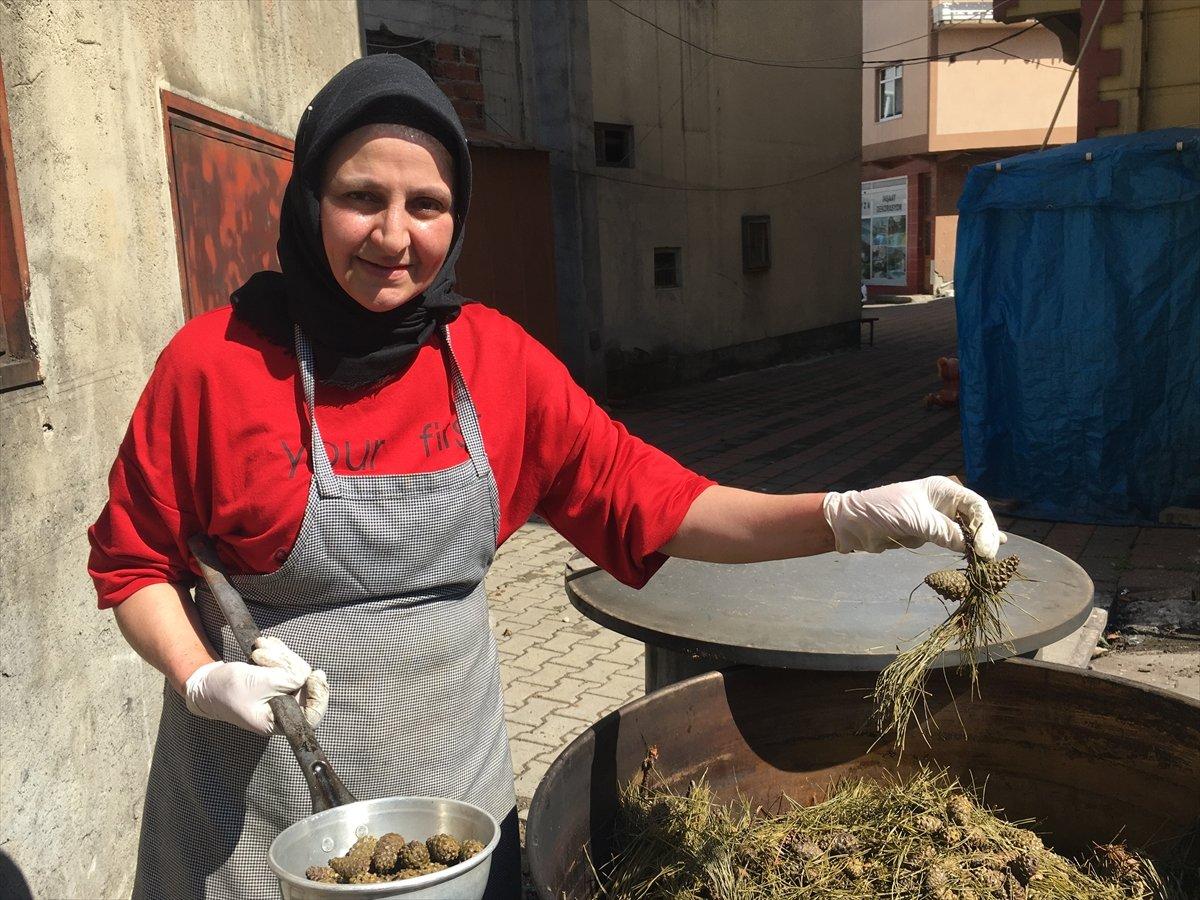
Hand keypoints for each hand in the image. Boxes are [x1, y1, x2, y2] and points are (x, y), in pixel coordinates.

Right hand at [184, 636, 328, 735]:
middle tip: (262, 655)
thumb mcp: (257, 683)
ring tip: (257, 650)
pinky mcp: (277, 681)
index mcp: (277, 721)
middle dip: (288, 664)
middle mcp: (283, 709)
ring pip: (296, 670)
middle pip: (304, 685)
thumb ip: (286, 680)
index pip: (312, 715)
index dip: (319, 695)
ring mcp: (281, 694)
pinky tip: (262, 647)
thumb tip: (306, 676)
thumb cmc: (227, 689)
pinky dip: (277, 653)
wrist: (207, 683)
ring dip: (279, 655)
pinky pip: (287, 663)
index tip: (315, 675)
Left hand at [821, 476, 1005, 558]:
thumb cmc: (883, 511)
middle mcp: (944, 503)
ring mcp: (938, 519)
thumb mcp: (915, 519)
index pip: (976, 505)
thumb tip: (970, 547)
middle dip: (985, 536)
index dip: (985, 525)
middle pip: (976, 519)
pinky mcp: (929, 534)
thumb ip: (943, 532)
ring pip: (966, 532)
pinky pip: (953, 542)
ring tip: (989, 558)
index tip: (985, 548)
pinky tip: (982, 552)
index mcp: (943, 490)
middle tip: (988, 557)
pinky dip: (965, 548)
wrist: (854, 523)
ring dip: (978, 544)